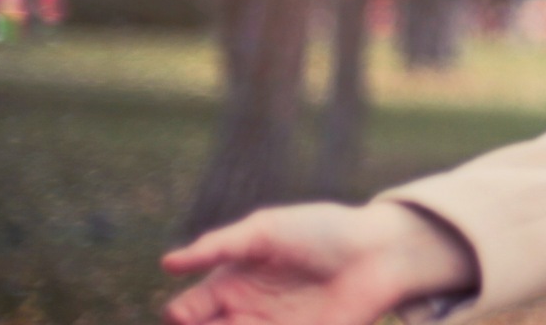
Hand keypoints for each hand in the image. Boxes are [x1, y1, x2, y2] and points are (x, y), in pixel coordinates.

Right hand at [160, 201, 476, 324]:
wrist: (377, 252)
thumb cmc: (320, 232)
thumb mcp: (266, 231)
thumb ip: (218, 246)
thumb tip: (167, 264)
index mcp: (230, 282)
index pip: (185, 310)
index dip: (180, 316)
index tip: (186, 314)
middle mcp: (245, 313)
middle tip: (230, 319)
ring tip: (250, 321)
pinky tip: (262, 322)